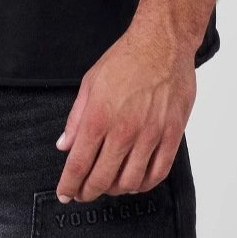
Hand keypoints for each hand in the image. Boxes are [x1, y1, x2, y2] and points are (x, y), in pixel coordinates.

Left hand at [54, 13, 196, 202]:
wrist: (162, 43)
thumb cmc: (125, 59)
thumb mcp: (90, 82)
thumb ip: (76, 117)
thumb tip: (64, 145)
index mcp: (99, 116)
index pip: (79, 163)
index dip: (69, 184)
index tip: (65, 194)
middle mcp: (124, 130)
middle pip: (102, 178)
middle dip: (88, 191)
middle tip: (83, 193)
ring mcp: (150, 134)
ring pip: (130, 181)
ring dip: (115, 190)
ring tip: (108, 186)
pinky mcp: (171, 134)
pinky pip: (158, 173)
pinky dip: (144, 184)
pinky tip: (136, 182)